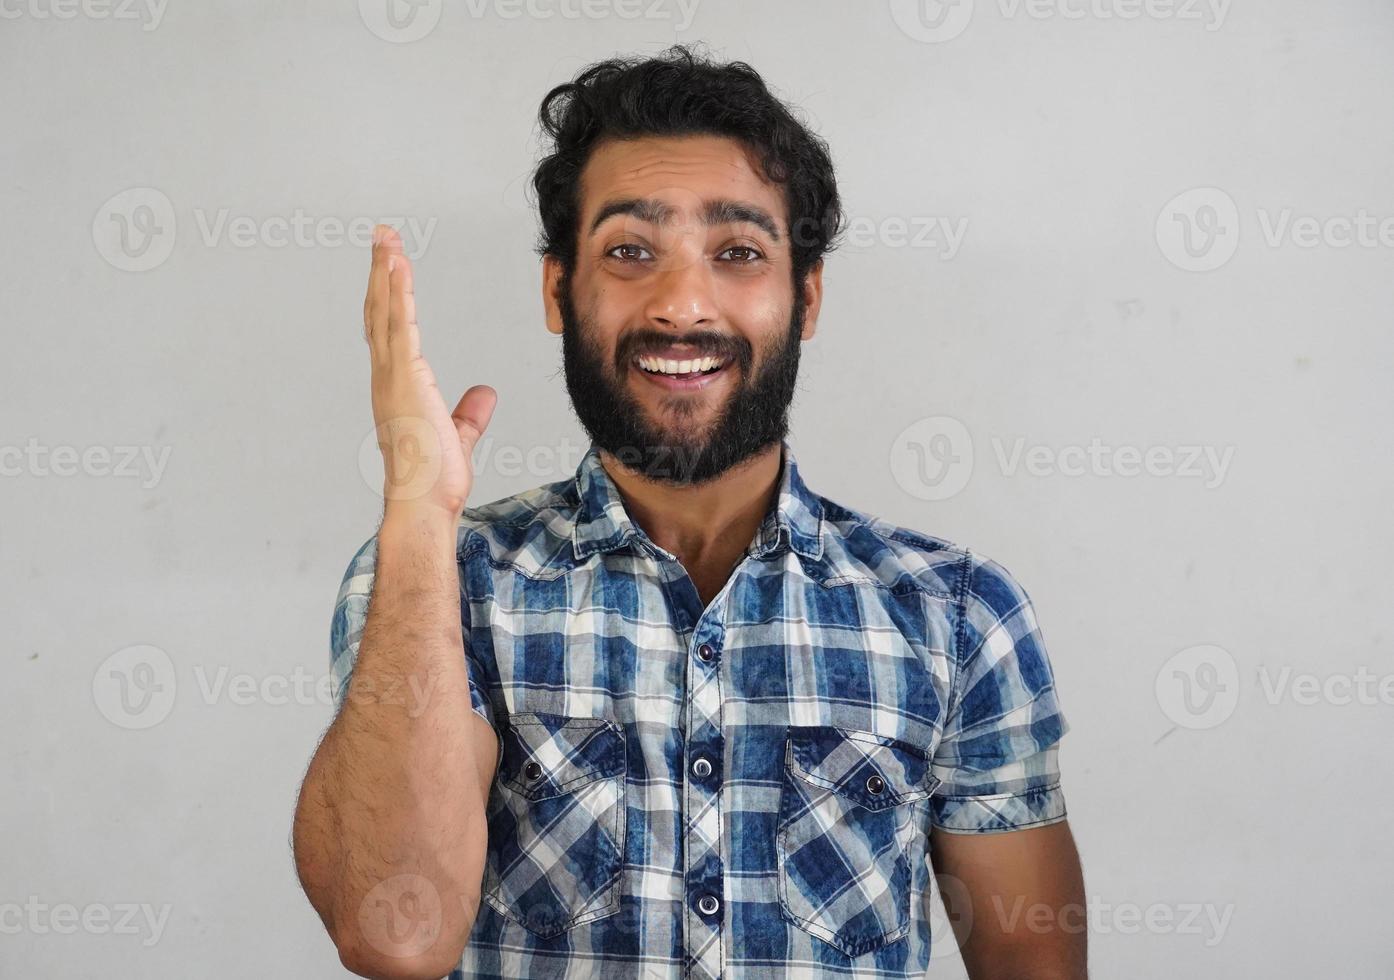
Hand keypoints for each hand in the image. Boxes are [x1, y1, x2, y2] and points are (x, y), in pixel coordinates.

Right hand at [363, 224, 496, 519]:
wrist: (423, 502)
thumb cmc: (433, 479)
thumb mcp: (458, 435)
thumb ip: (469, 412)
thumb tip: (484, 394)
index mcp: (396, 387)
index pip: (390, 332)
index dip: (388, 298)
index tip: (389, 268)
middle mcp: (387, 377)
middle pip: (380, 312)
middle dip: (380, 272)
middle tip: (382, 236)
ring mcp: (392, 377)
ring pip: (385, 312)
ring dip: (385, 272)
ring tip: (386, 238)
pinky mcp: (405, 379)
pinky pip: (400, 326)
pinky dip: (397, 294)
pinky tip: (397, 267)